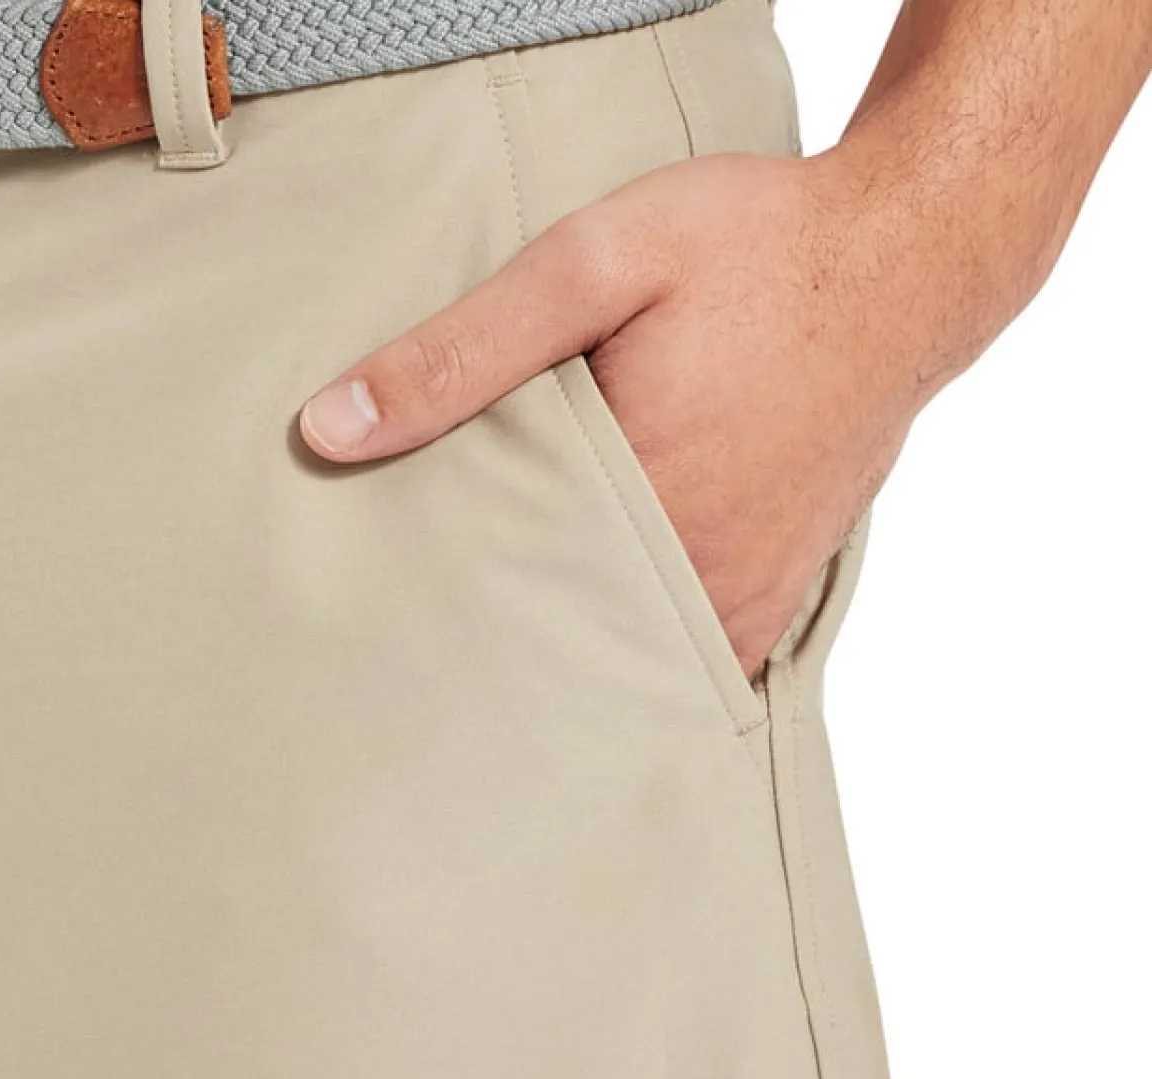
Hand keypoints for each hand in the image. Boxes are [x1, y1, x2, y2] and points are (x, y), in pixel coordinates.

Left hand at [299, 151, 927, 676]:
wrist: (907, 258)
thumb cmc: (760, 252)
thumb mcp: (596, 265)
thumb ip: (463, 351)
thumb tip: (331, 427)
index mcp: (640, 506)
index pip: (497, 606)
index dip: (434, 621)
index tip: (382, 637)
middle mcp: (698, 572)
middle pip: (561, 649)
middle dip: (493, 652)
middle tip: (424, 661)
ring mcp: (747, 592)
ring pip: (630, 665)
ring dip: (568, 657)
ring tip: (499, 658)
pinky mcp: (780, 587)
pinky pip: (699, 658)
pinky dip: (643, 652)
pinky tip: (598, 631)